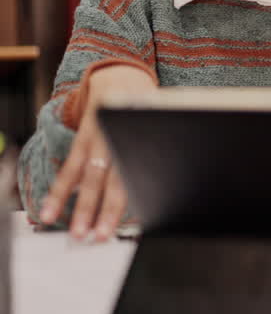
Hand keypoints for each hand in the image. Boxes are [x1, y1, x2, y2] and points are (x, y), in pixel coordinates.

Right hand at [39, 65, 153, 241]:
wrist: (123, 77)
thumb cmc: (149, 112)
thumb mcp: (163, 127)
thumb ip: (164, 153)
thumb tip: (175, 189)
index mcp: (148, 138)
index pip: (143, 171)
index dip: (139, 195)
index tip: (139, 219)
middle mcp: (123, 138)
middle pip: (114, 178)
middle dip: (106, 209)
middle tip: (100, 236)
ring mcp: (100, 138)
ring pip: (89, 176)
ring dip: (81, 207)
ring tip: (77, 232)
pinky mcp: (83, 138)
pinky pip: (69, 168)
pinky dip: (60, 191)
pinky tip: (50, 211)